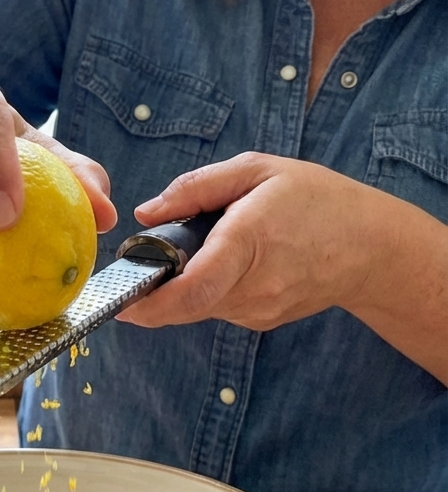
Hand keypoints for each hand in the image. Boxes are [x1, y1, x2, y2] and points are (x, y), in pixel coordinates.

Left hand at [116, 153, 375, 330]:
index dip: (150, 302)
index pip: (193, 288)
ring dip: (183, 284)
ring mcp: (258, 310)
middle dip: (154, 289)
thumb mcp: (258, 170)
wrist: (371, 248)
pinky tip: (231, 263)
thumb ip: (196, 188)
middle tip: (139, 267)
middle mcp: (253, 285)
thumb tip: (146, 212)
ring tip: (204, 249)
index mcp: (249, 241)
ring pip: (197, 306)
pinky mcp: (259, 321)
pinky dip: (208, 287)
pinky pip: (216, 306)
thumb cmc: (317, 200)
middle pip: (184, 303)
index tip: (120, 302)